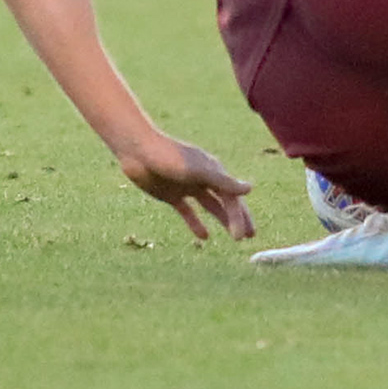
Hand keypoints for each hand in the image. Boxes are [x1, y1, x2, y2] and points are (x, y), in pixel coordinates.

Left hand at [120, 136, 254, 241]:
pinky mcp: (171, 194)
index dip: (239, 216)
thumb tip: (250, 189)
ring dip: (222, 220)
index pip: (231, 197)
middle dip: (238, 218)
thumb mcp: (196, 171)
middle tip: (249, 237)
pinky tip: (204, 237)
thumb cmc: (168, 156)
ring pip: (211, 206)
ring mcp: (188, 186)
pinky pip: (188, 211)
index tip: (242, 236)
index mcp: (213, 170)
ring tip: (234, 238)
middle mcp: (204, 178)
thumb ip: (223, 181)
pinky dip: (196, 223)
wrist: (136, 150)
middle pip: (225, 201)